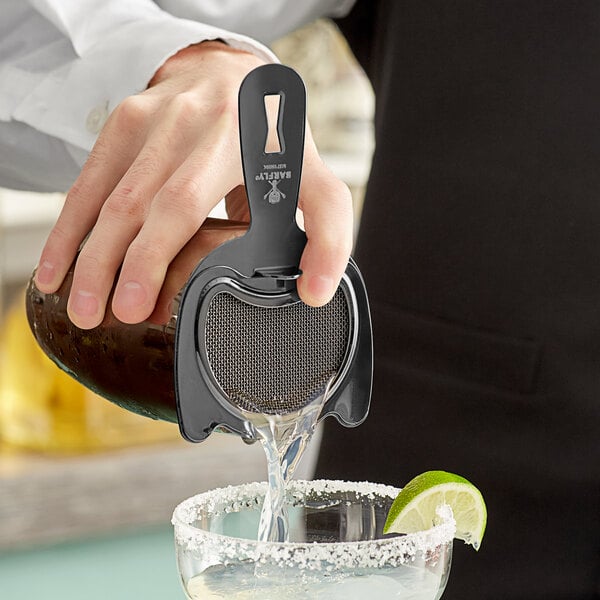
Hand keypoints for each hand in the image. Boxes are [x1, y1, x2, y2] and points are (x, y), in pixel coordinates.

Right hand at [34, 42, 352, 328]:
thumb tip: (316, 294)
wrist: (234, 70)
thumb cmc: (274, 137)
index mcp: (240, 140)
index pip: (183, 202)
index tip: (136, 305)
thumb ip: (328, 233)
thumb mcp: (314, 179)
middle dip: (113, 265)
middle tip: (101, 316)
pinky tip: (59, 264)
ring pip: (107, 195)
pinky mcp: (124, 121)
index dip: (154, 256)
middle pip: (138, 203)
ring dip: (86, 253)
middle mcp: (191, 123)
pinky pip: (88, 179)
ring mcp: (151, 118)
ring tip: (77, 303)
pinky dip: (70, 226)